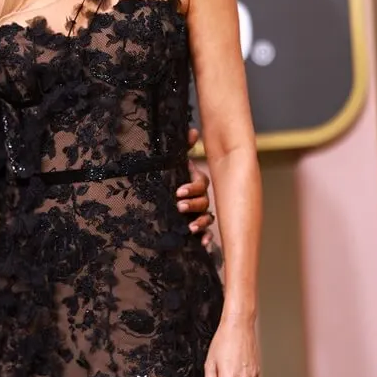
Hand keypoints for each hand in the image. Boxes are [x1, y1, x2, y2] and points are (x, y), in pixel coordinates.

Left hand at [177, 127, 214, 243]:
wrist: (169, 196)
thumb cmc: (174, 177)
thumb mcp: (175, 163)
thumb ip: (184, 148)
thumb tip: (192, 131)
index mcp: (197, 182)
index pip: (200, 184)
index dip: (191, 188)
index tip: (178, 191)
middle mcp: (203, 198)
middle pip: (204, 202)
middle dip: (193, 204)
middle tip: (180, 206)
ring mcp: (202, 212)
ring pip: (207, 217)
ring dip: (201, 222)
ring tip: (191, 227)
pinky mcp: (199, 227)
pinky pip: (208, 233)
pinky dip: (207, 238)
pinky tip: (204, 245)